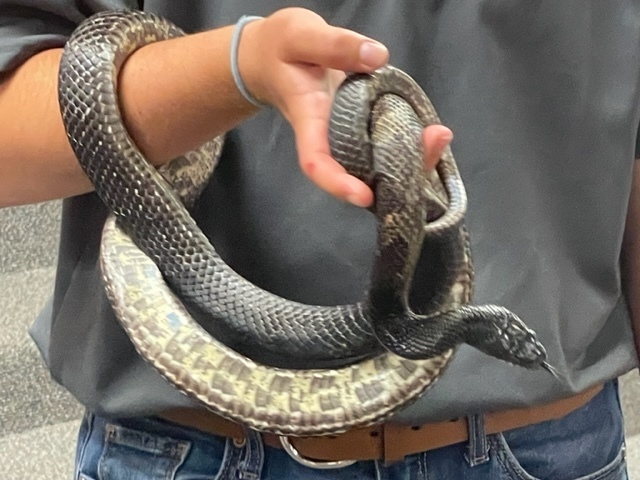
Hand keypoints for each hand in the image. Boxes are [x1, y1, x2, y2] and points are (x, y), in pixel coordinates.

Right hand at [240, 8, 452, 206]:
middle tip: (431, 144)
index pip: (316, 161)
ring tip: (438, 136)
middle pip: (355, 170)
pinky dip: (408, 143)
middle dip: (392, 173)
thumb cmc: (280, 48)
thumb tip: (376, 57)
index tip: (364, 195)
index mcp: (307, 118)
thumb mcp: (300, 35)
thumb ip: (334, 45)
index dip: (337, 183)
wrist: (270, 57)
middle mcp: (328, 135)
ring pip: (374, 161)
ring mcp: (344, 134)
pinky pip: (382, 142)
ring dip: (409, 158)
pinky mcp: (357, 126)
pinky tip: (431, 131)